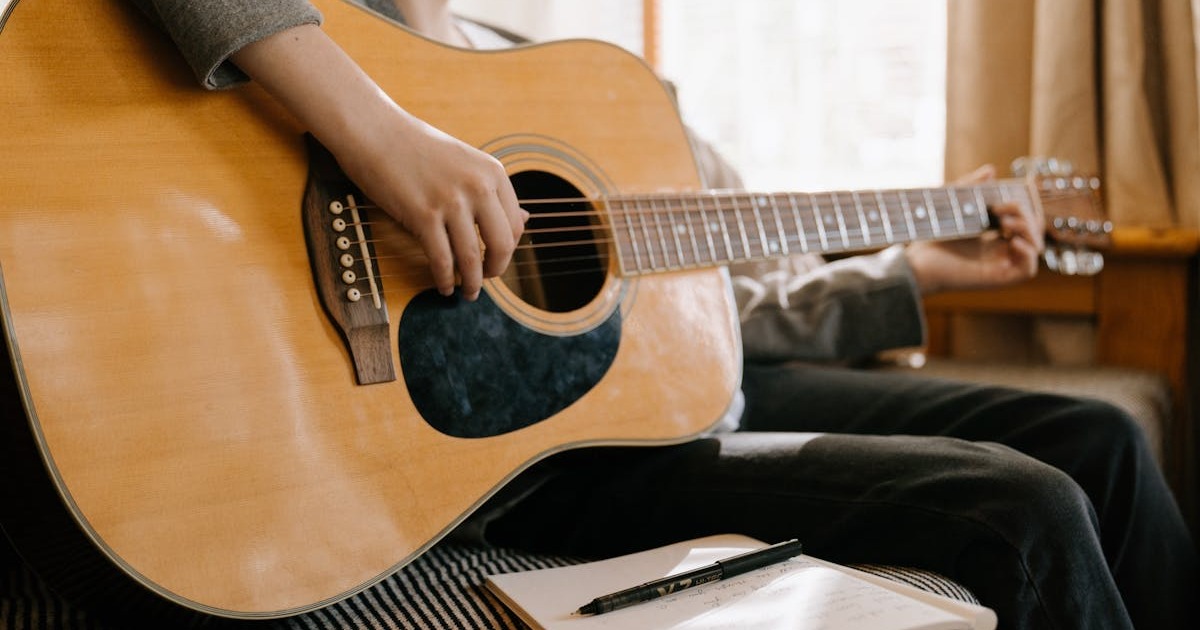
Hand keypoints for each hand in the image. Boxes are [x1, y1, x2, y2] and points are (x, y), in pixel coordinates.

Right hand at [232, 24, 525, 300]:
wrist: (374, 131)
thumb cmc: (416, 148)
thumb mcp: (466, 162)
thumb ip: (492, 192)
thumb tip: (526, 220)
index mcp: (492, 172)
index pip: (515, 224)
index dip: (508, 249)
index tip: (496, 259)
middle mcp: (478, 186)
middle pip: (502, 244)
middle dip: (496, 270)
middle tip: (487, 280)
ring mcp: (451, 201)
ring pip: (472, 258)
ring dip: (471, 283)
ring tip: (468, 292)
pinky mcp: (423, 215)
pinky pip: (442, 260)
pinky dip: (445, 280)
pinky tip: (443, 286)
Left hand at [904, 165, 1044, 294]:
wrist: (915, 262)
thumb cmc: (929, 237)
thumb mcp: (952, 205)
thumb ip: (970, 186)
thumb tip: (991, 170)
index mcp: (991, 238)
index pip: (1023, 222)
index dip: (1025, 207)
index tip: (1011, 195)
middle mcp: (998, 252)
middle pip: (1032, 232)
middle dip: (1025, 214)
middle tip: (999, 209)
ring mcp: (999, 266)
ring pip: (1035, 249)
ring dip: (1028, 230)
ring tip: (1004, 222)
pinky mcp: (996, 279)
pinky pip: (1028, 271)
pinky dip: (1028, 254)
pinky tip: (1011, 240)